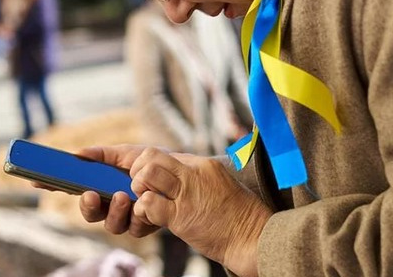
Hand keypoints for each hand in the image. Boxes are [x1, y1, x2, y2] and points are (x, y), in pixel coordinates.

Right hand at [73, 145, 161, 237]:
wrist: (176, 170)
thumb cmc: (148, 163)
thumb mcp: (125, 155)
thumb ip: (102, 155)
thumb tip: (78, 154)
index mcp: (102, 192)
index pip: (85, 199)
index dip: (78, 198)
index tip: (78, 190)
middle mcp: (112, 209)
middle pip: (94, 216)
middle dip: (92, 207)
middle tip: (95, 195)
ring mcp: (129, 219)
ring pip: (115, 225)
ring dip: (116, 212)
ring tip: (123, 196)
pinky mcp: (146, 226)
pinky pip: (137, 228)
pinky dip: (139, 216)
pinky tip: (144, 203)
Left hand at [129, 149, 271, 276]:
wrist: (255, 238)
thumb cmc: (240, 215)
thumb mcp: (221, 183)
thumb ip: (198, 176)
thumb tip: (177, 175)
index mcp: (202, 164)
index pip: (162, 154)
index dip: (148, 166)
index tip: (147, 181)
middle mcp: (193, 174)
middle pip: (150, 156)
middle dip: (137, 172)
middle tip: (142, 189)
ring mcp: (187, 194)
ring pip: (146, 174)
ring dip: (139, 189)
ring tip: (147, 202)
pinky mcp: (182, 217)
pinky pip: (149, 203)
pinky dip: (144, 211)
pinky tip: (153, 218)